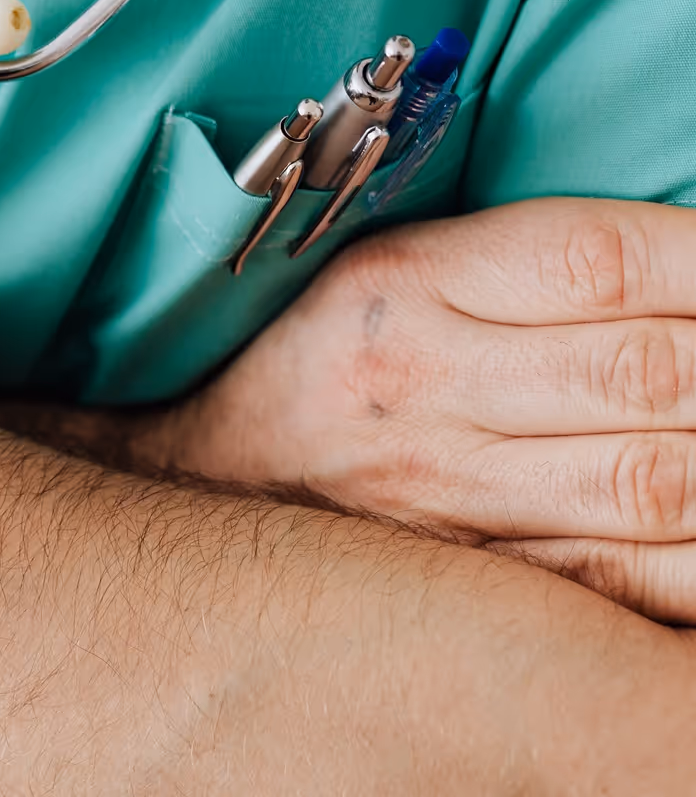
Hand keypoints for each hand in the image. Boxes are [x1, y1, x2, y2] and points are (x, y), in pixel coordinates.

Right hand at [138, 198, 695, 621]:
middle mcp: (427, 388)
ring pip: (661, 485)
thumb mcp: (390, 267)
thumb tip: (689, 268)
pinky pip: (636, 582)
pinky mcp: (482, 582)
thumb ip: (528, 264)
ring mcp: (454, 498)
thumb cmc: (318, 357)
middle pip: (648, 373)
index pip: (597, 260)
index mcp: (405, 285)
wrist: (197, 479)